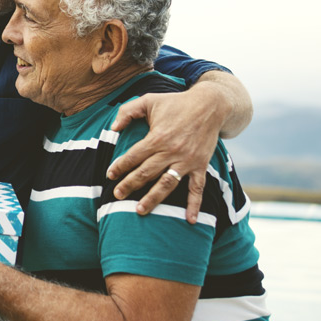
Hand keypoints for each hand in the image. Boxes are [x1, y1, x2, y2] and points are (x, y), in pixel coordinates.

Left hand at [106, 92, 222, 223]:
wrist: (210, 105)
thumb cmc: (176, 103)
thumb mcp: (149, 100)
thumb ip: (128, 111)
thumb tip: (113, 128)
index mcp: (157, 137)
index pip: (133, 156)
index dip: (120, 167)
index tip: (109, 175)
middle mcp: (171, 152)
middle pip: (146, 173)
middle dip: (129, 185)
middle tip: (117, 196)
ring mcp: (186, 161)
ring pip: (167, 185)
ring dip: (153, 199)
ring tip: (139, 210)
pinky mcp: (200, 165)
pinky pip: (197, 188)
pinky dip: (194, 205)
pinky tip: (189, 220)